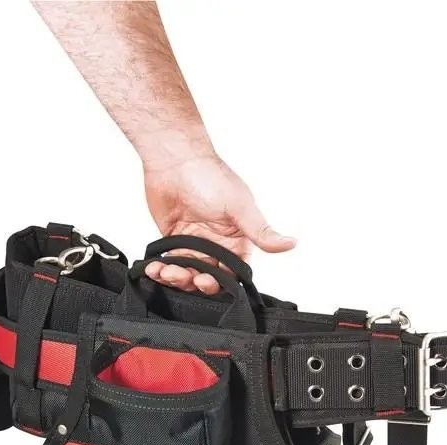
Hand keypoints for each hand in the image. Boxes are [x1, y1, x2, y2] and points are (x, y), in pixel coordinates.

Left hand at [143, 155, 295, 293]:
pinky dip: (161, 270)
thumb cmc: (210, 177)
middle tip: (187, 276)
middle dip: (196, 282)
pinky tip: (155, 268)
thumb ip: (261, 231)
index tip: (209, 280)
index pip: (234, 272)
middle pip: (209, 278)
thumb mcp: (240, 207)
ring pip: (187, 274)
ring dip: (177, 278)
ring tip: (167, 271)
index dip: (222, 282)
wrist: (174, 159)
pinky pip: (169, 263)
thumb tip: (291, 244)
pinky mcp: (173, 241)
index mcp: (237, 239)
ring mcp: (194, 243)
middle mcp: (217, 244)